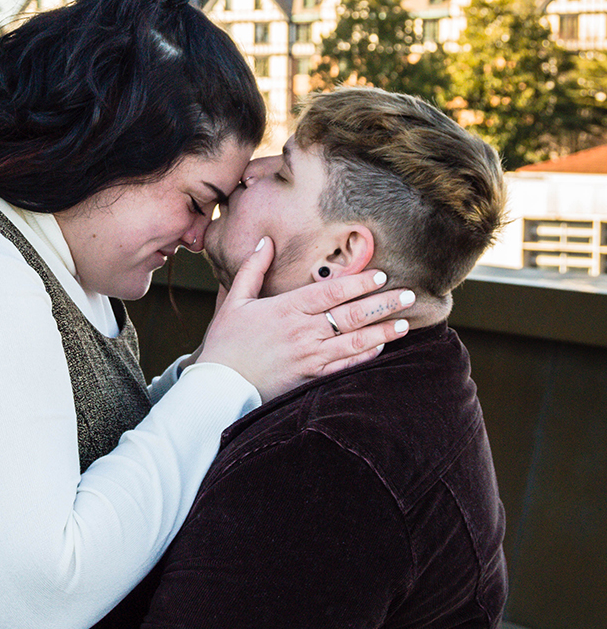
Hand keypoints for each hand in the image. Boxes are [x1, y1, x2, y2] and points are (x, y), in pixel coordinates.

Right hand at [197, 241, 413, 402]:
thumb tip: (265, 241)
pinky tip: (381, 348)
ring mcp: (309, 356)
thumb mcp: (234, 300)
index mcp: (286, 308)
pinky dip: (365, 356)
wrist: (219, 387)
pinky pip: (345, 365)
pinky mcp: (310, 378)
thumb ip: (253, 269)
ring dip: (382, 331)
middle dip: (383, 303)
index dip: (359, 283)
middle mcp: (302, 331)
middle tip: (409, 295)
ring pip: (354, 341)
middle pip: (351, 315)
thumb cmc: (226, 343)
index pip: (331, 292)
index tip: (381, 275)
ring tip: (403, 323)